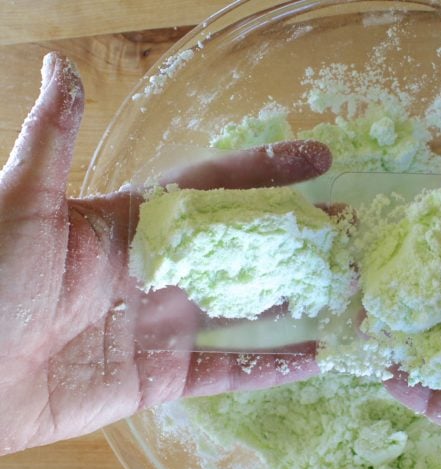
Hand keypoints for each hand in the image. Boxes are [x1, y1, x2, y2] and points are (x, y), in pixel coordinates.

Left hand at [0, 53, 328, 455]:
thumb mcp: (17, 204)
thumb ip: (50, 141)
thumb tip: (63, 66)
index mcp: (133, 224)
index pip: (214, 189)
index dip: (266, 171)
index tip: (319, 156)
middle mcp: (159, 272)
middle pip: (245, 252)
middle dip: (300, 240)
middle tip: (355, 231)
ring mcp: (163, 327)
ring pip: (246, 313)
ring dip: (298, 303)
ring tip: (349, 294)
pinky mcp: (159, 379)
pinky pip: (226, 371)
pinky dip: (270, 366)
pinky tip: (314, 358)